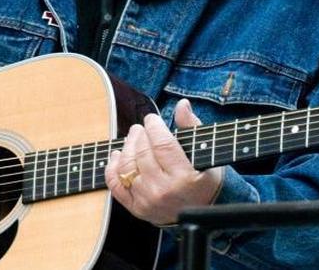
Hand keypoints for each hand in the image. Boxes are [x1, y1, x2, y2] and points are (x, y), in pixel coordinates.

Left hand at [104, 99, 223, 225]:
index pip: (162, 144)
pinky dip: (112, 167)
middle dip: (140, 134)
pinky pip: (116, 184)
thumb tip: (182, 104)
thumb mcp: (205, 153)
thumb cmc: (203, 179)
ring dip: (127, 146)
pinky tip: (117, 154)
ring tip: (133, 137)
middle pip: (142, 153)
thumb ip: (192, 126)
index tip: (152, 119)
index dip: (154, 126)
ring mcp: (147, 201)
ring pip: (127, 166)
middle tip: (142, 127)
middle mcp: (163, 191)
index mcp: (183, 177)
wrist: (197, 213)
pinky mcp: (136, 208)